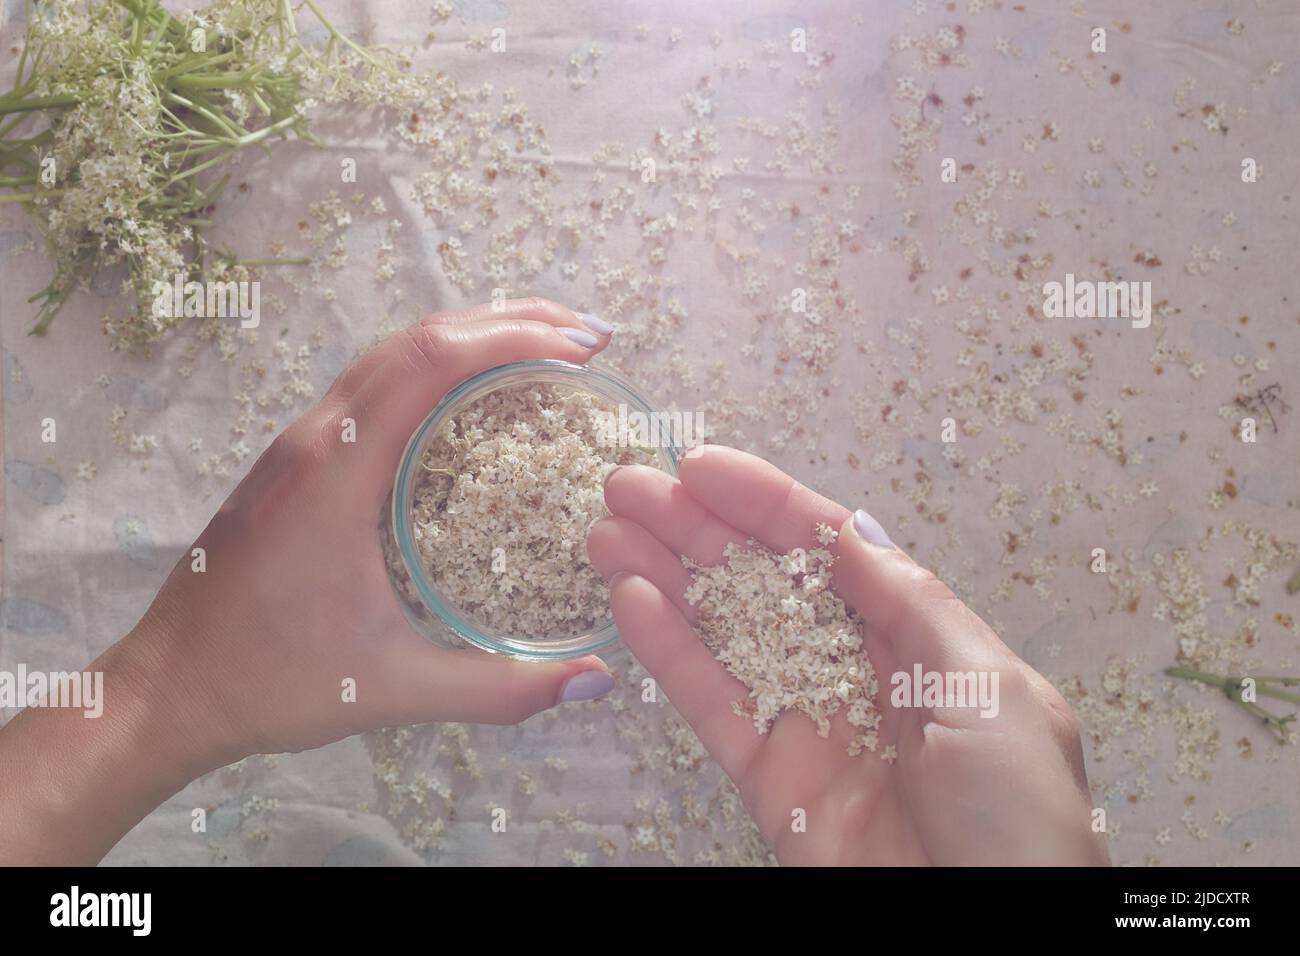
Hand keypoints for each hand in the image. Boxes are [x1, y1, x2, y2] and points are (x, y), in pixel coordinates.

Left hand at [0, 298, 617, 863]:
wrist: (168, 688)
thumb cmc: (270, 681)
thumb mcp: (394, 689)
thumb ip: (500, 690)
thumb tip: (595, 683)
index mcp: (337, 473)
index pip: (431, 363)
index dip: (513, 339)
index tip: (581, 347)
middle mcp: (316, 438)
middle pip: (415, 339)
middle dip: (506, 322)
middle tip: (583, 336)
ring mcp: (299, 445)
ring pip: (389, 355)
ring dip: (467, 337)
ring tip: (542, 347)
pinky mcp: (295, 462)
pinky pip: (372, 385)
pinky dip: (432, 369)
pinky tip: (469, 399)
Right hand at [588, 445, 1108, 865]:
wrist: (989, 927)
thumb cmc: (1021, 818)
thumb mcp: (991, 688)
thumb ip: (911, 604)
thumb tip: (849, 533)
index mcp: (918, 639)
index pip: (827, 551)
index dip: (764, 505)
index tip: (702, 467)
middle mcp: (855, 671)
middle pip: (762, 582)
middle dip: (697, 530)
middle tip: (629, 486)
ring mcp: (806, 722)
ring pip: (723, 633)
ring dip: (667, 578)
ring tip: (608, 531)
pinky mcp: (769, 779)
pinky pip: (711, 704)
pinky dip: (668, 653)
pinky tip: (630, 601)